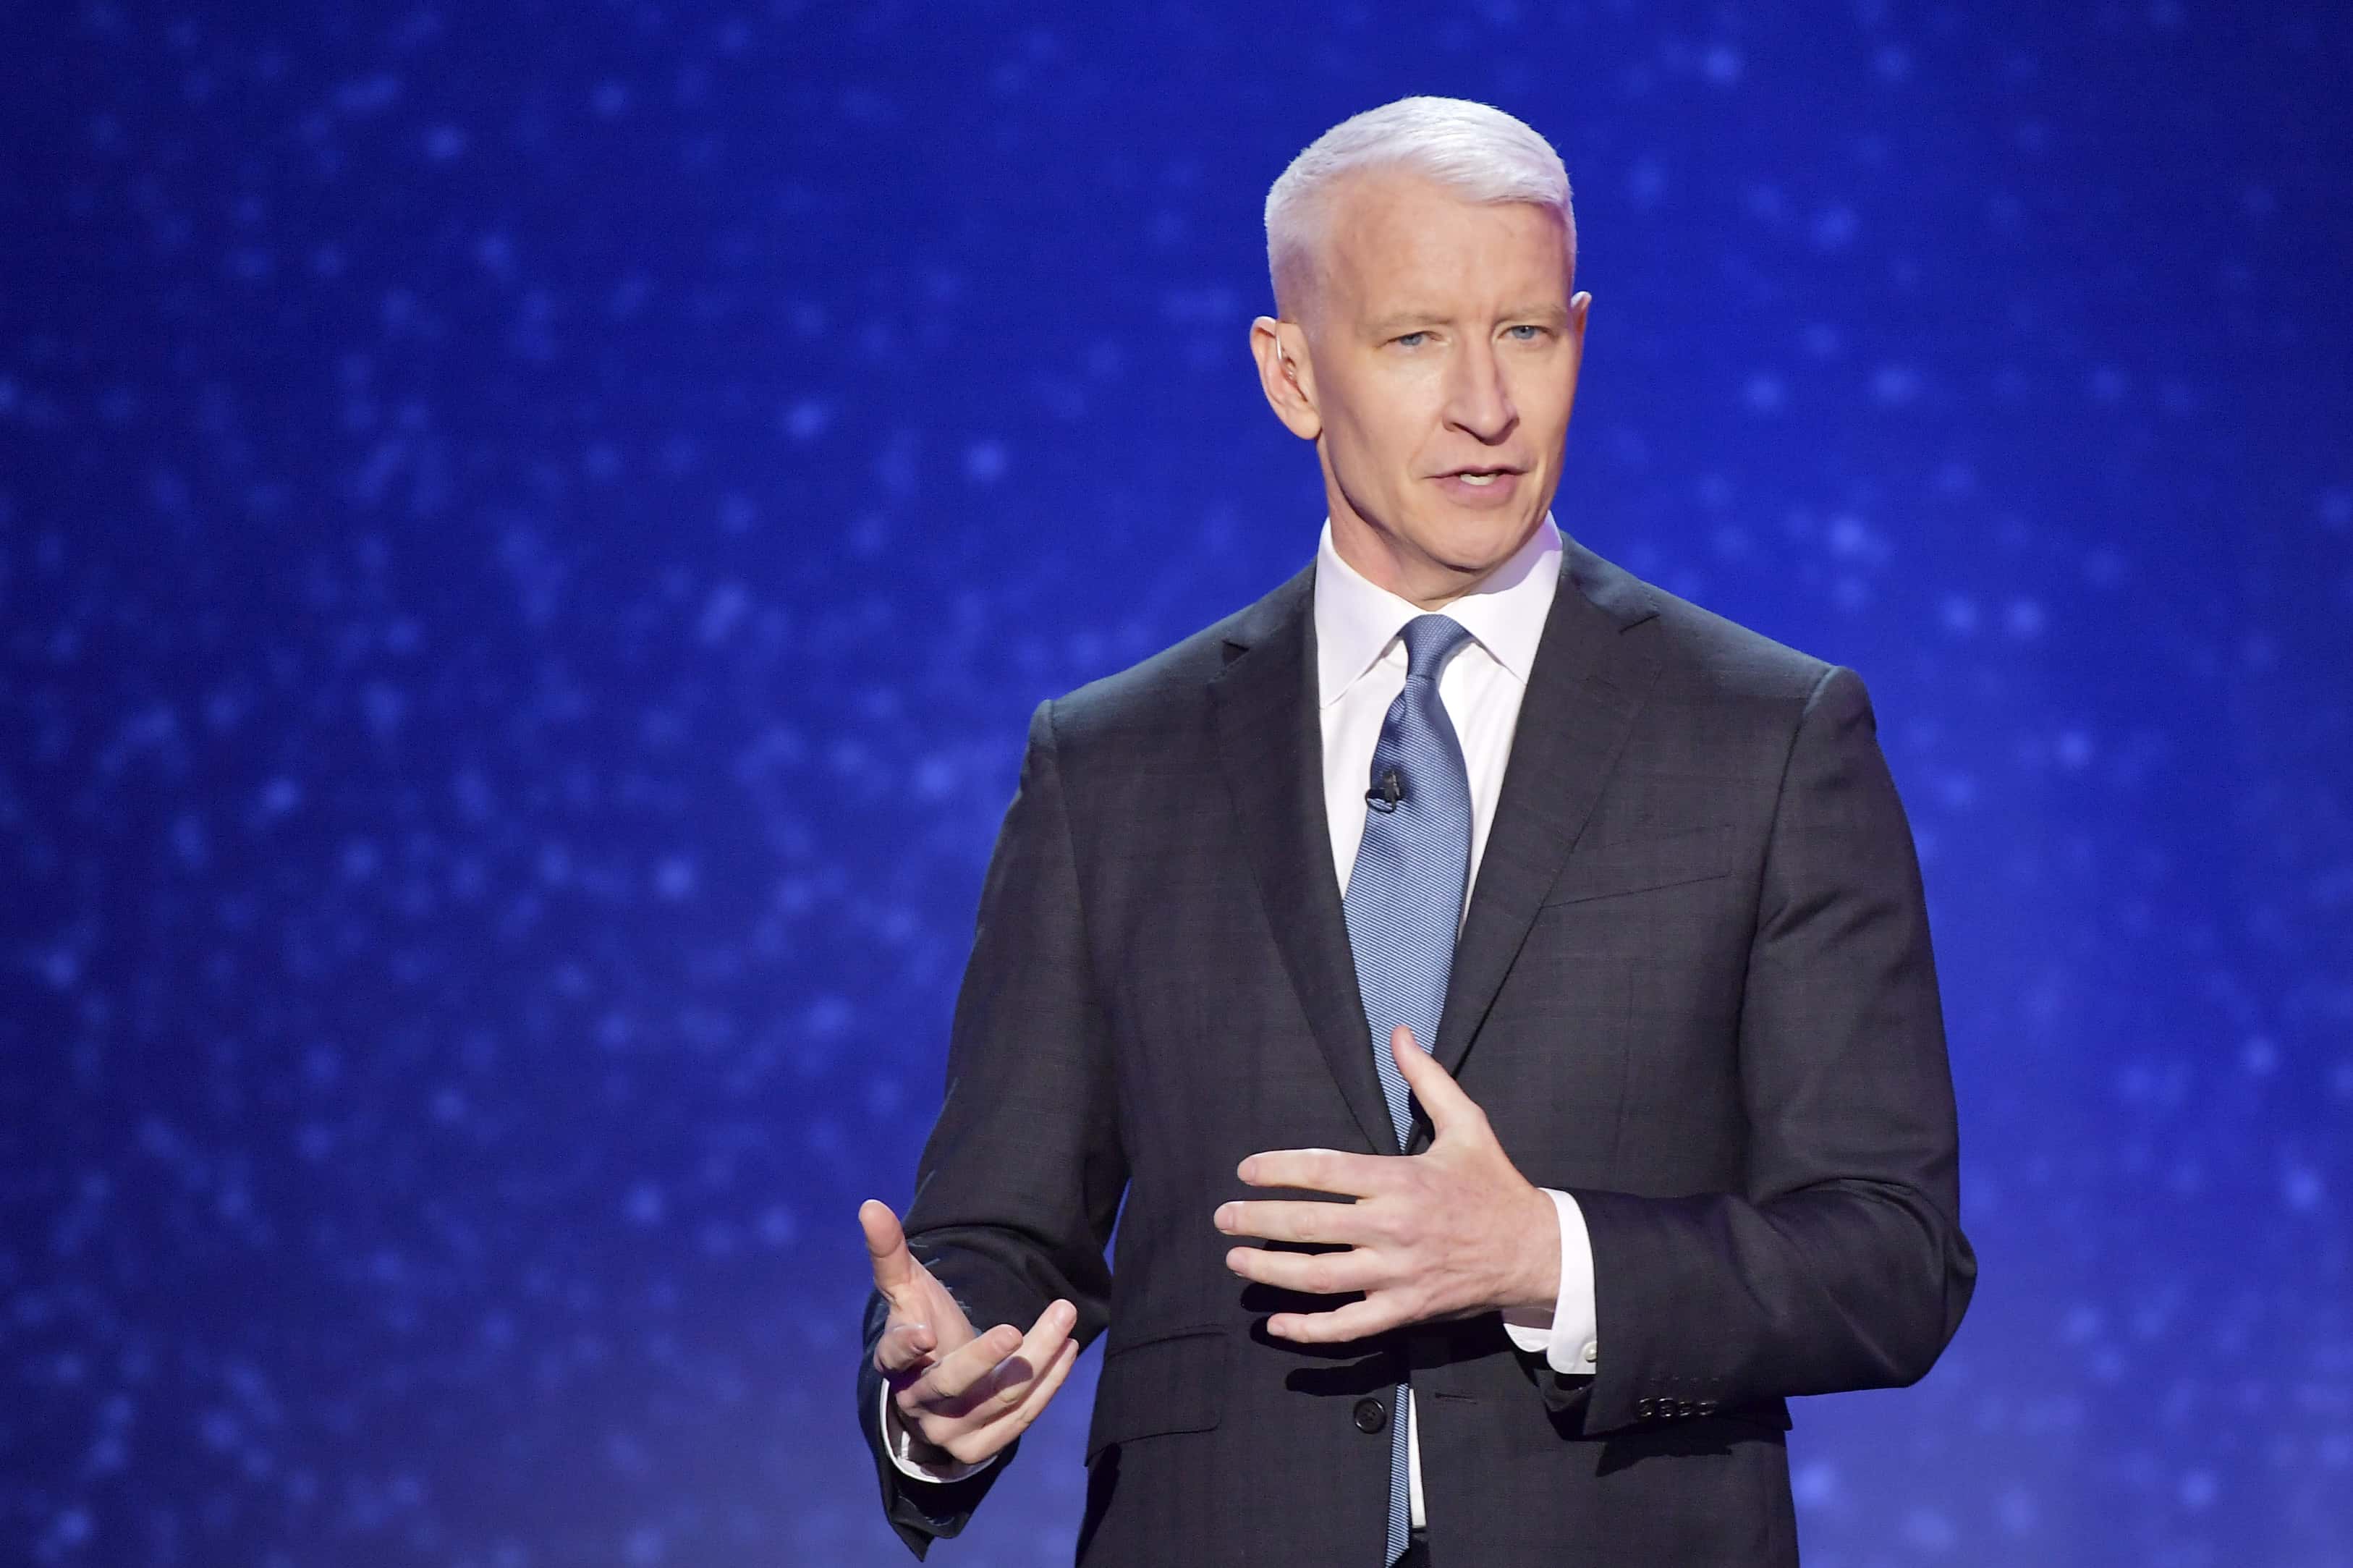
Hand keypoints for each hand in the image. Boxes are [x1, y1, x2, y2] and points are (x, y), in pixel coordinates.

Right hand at [862, 1199, 1081, 1466]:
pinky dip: (1049, 1383)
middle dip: (984, 1358)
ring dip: (1037, 1358)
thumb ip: (889, 1251)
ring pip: (999, 1398)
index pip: (894, 1357)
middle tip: (1014, 1329)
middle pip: (952, 1383)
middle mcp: (919, 1403)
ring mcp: (950, 1431)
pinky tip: (1066, 1347)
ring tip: (1065, 1313)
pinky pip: (1021, 1418)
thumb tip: (869, 1205)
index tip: (925, 1332)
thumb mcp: (906, 1290)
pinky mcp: (981, 1447)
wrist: (936, 1390)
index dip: (907, 1346)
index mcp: (895, 1365)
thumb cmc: (922, 1325)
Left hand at [1214, 1026, 1559, 1343]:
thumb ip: (1427, 1078)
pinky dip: (1310, 1329)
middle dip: (1257, 1221)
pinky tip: (1277, 1323)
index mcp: (1402, 1179)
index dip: (1278, 1169)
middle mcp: (1394, 1227)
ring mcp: (1398, 1274)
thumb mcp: (1467, 1123)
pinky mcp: (1406, 1310)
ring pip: (1320, 1277)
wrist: (1534, 1250)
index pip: (1324, 1171)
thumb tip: (1400, 1033)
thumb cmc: (1493, 1184)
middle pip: (1310, 1225)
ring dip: (1270, 1270)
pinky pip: (1350, 1325)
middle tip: (1222, 1217)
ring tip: (1235, 1259)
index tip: (1246, 1171)